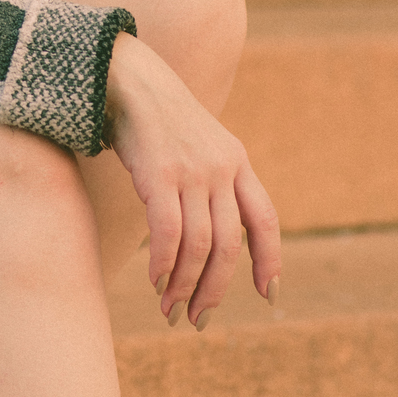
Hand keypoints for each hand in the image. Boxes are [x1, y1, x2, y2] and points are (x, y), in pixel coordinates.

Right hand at [103, 31, 280, 325]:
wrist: (127, 78)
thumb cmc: (158, 118)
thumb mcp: (200, 145)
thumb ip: (213, 181)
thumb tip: (212, 232)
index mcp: (237, 161)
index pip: (266, 220)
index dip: (270, 260)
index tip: (268, 295)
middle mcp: (222, 167)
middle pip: (230, 245)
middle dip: (215, 289)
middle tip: (198, 319)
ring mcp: (192, 169)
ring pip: (200, 244)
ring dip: (184, 284)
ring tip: (170, 308)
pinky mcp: (159, 172)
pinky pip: (168, 231)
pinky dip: (164, 262)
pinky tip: (155, 280)